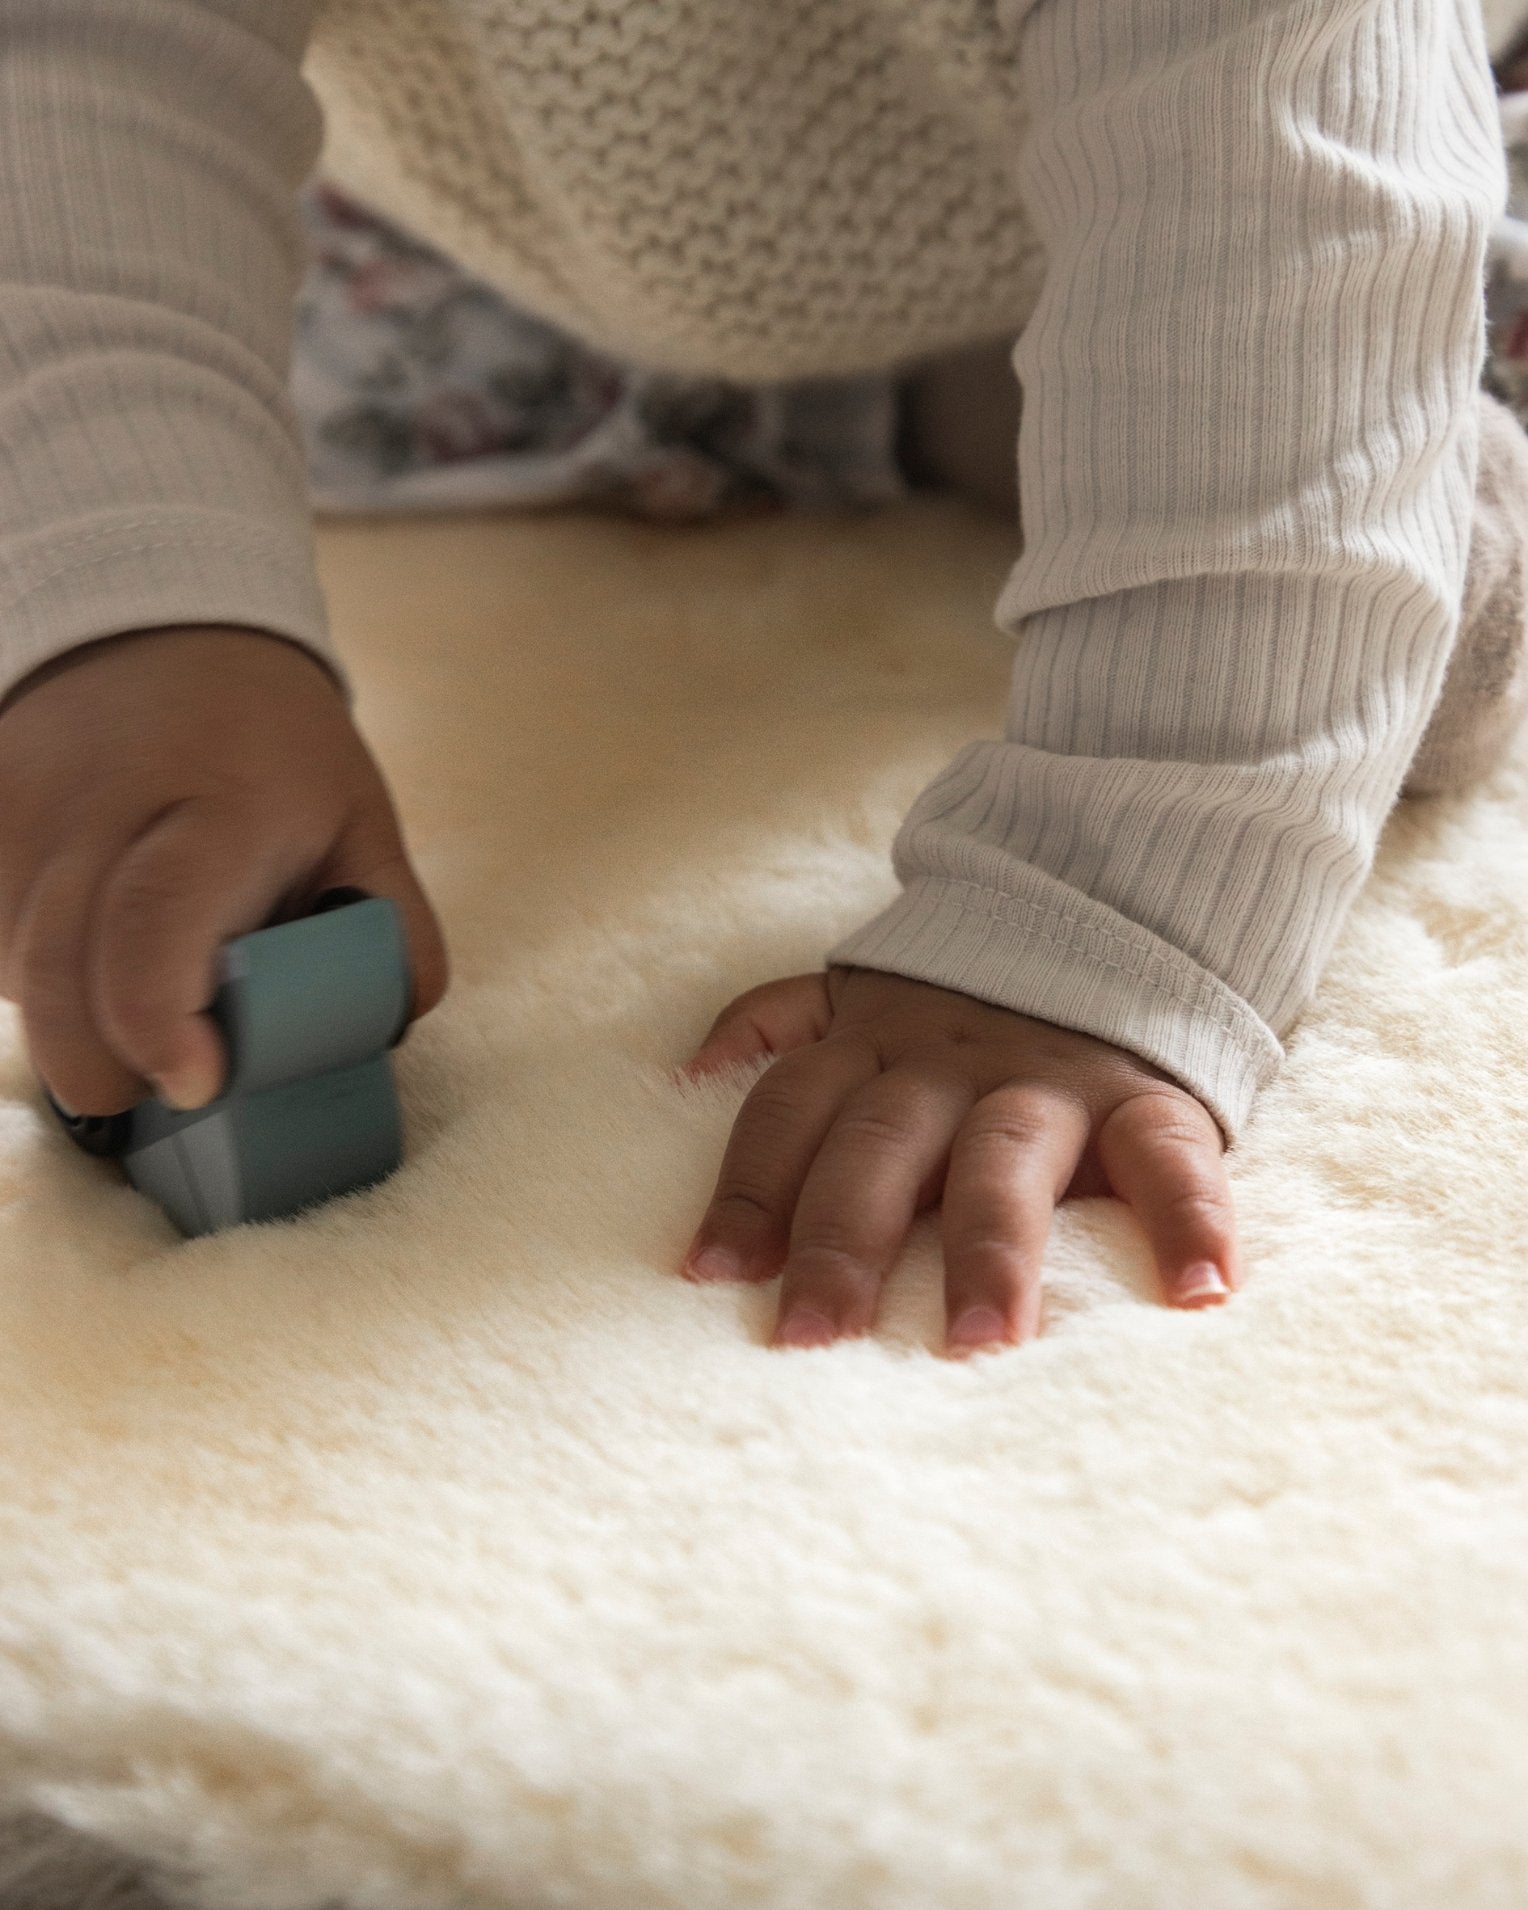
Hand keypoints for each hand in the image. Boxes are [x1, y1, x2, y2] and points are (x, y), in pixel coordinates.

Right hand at [0, 624, 448, 1115]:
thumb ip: (390, 929)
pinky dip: (36, 976)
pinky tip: (90, 946)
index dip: (156, 1020)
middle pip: (56, 974)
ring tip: (147, 975)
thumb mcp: (361, 821)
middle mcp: (98, 808)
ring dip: (74, 1018)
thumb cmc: (275, 749)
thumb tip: (388, 1026)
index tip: (194, 1080)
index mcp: (218, 805)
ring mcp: (16, 814)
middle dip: (104, 1066)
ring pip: (15, 973)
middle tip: (171, 1075)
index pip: (153, 920)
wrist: (160, 632)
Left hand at [679, 965, 1240, 1353]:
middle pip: (879, 1144)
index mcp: (869, 1044)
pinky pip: (1169, 1156)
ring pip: (1005, 1159)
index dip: (748, 1186)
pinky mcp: (1148, 1097)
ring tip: (973, 1343)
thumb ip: (776, 1023)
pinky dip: (1188, 1219)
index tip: (709, 1274)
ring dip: (986, 1249)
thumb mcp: (857, 993)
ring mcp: (1048, 1080)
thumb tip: (687, 1075)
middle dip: (839, 1240)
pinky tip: (1199, 1293)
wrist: (1106, 913)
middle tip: (811, 1335)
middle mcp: (948, 1064)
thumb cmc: (956, 1003)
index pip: (789, 1110)